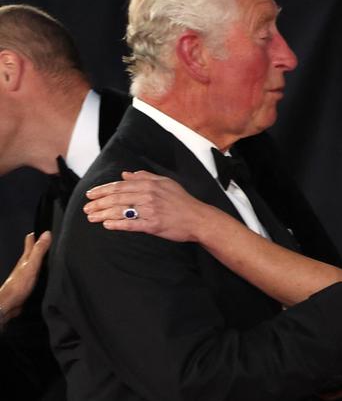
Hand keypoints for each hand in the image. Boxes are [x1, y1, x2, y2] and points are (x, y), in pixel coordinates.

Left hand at [0, 231, 51, 322]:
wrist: (10, 303)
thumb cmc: (19, 285)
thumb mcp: (32, 265)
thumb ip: (39, 250)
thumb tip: (46, 234)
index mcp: (26, 258)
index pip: (30, 242)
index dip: (34, 235)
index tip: (39, 230)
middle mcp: (25, 265)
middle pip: (31, 252)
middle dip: (36, 245)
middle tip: (41, 240)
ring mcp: (26, 275)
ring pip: (33, 264)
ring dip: (38, 259)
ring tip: (45, 256)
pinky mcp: (28, 284)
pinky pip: (35, 275)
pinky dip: (40, 272)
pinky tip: (43, 274)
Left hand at [84, 171, 206, 241]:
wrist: (198, 218)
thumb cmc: (182, 201)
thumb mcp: (165, 183)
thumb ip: (144, 177)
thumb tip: (125, 174)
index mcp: (149, 184)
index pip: (120, 185)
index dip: (103, 190)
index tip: (90, 194)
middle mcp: (148, 195)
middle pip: (117, 198)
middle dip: (98, 203)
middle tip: (86, 208)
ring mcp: (150, 210)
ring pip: (121, 211)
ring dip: (103, 214)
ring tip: (91, 218)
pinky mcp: (154, 225)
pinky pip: (132, 224)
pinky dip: (118, 225)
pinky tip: (107, 225)